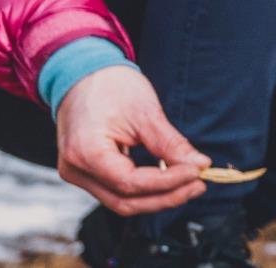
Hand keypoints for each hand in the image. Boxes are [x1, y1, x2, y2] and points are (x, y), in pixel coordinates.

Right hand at [55, 66, 209, 215]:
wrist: (81, 74)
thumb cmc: (110, 87)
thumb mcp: (145, 112)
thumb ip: (170, 144)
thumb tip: (200, 165)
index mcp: (85, 153)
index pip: (130, 183)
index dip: (168, 183)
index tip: (198, 173)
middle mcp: (75, 170)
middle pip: (125, 202)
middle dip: (166, 197)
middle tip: (199, 185)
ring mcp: (78, 174)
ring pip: (121, 201)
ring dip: (158, 197)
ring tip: (190, 184)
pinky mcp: (86, 173)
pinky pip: (117, 191)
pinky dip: (145, 190)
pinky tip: (170, 180)